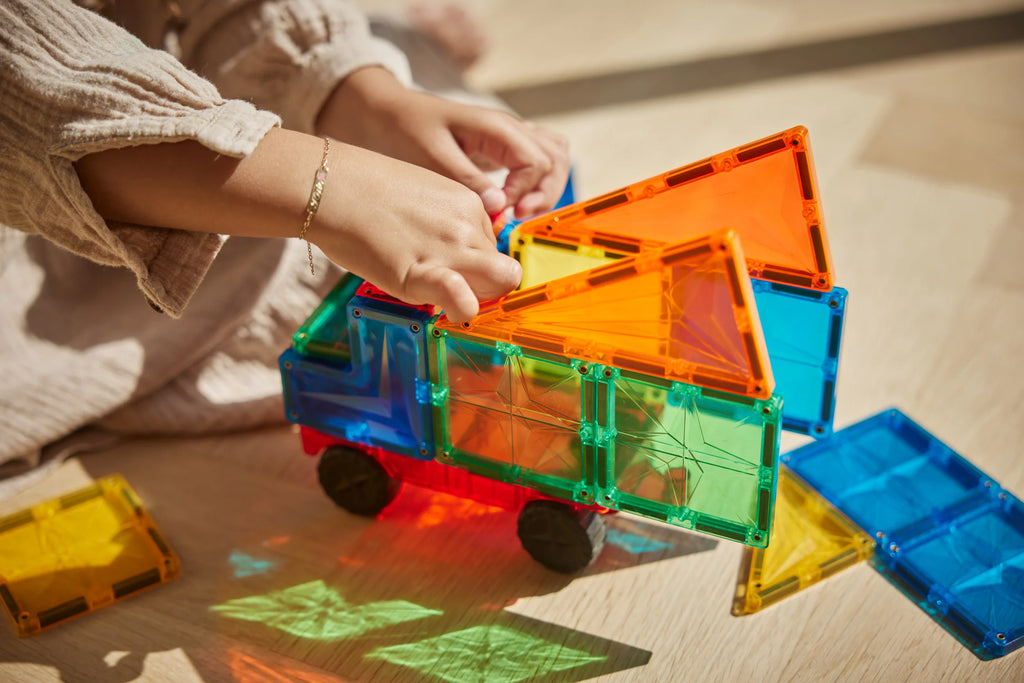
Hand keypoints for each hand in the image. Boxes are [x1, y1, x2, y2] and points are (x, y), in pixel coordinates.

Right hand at [309, 142, 521, 321]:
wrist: (331, 187)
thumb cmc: (366, 191)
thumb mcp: (424, 193)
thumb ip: (446, 221)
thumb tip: (454, 251)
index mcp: (470, 204)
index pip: (492, 247)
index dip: (477, 264)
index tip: (455, 268)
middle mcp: (468, 226)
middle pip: (501, 270)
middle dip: (484, 285)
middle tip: (453, 288)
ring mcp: (450, 249)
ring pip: (494, 286)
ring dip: (476, 298)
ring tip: (443, 297)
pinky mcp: (422, 273)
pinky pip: (461, 298)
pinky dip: (463, 308)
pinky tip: (450, 309)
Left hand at [316, 67, 569, 218]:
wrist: (385, 113)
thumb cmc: (404, 130)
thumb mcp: (431, 157)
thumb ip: (467, 180)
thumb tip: (499, 205)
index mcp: (496, 127)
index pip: (537, 162)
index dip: (526, 193)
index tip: (503, 214)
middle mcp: (509, 128)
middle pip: (555, 159)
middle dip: (545, 192)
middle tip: (518, 217)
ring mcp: (508, 136)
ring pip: (553, 157)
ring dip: (546, 187)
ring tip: (521, 212)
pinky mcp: (501, 147)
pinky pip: (537, 159)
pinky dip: (537, 180)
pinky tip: (514, 201)